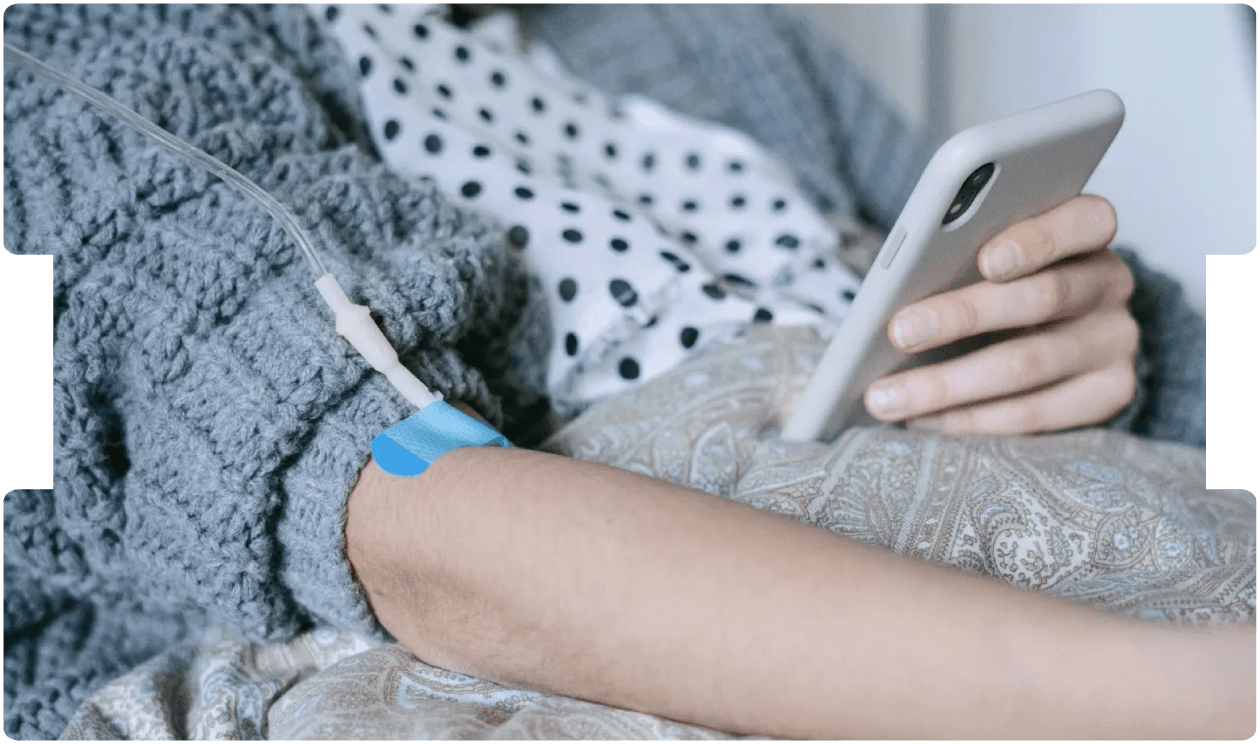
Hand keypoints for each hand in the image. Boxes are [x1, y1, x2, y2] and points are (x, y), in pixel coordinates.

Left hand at [864, 195, 1138, 434]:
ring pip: (1027, 365)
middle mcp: (1110, 283)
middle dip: (961, 316)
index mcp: (1086, 229)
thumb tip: (899, 287)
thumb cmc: (997, 282)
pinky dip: (969, 419)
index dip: (1037, 240)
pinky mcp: (1108, 394)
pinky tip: (922, 419)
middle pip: (1041, 298)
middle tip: (899, 332)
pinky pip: (1032, 414)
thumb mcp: (985, 254)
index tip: (985, 260)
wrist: (1050, 335)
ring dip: (947, 385)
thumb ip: (962, 254)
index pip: (1083, 221)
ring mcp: (1115, 342)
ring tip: (885, 397)